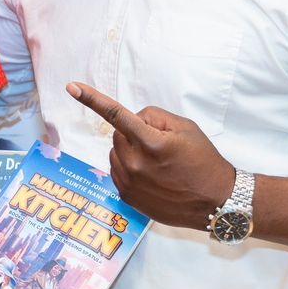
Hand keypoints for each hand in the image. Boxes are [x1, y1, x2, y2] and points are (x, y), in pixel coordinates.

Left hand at [67, 82, 234, 228]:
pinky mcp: (127, 198)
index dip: (92, 99)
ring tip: (158, 163)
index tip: (72, 87)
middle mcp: (136, 164)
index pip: (116, 115)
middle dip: (133, 133)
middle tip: (160, 143)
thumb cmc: (204, 161)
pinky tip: (151, 175)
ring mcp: (130, 184)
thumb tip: (132, 119)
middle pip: (117, 135)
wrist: (215, 201)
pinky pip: (117, 171)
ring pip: (115, 153)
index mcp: (151, 143)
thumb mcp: (185, 128)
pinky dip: (129, 167)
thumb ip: (153, 117)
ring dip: (130, 151)